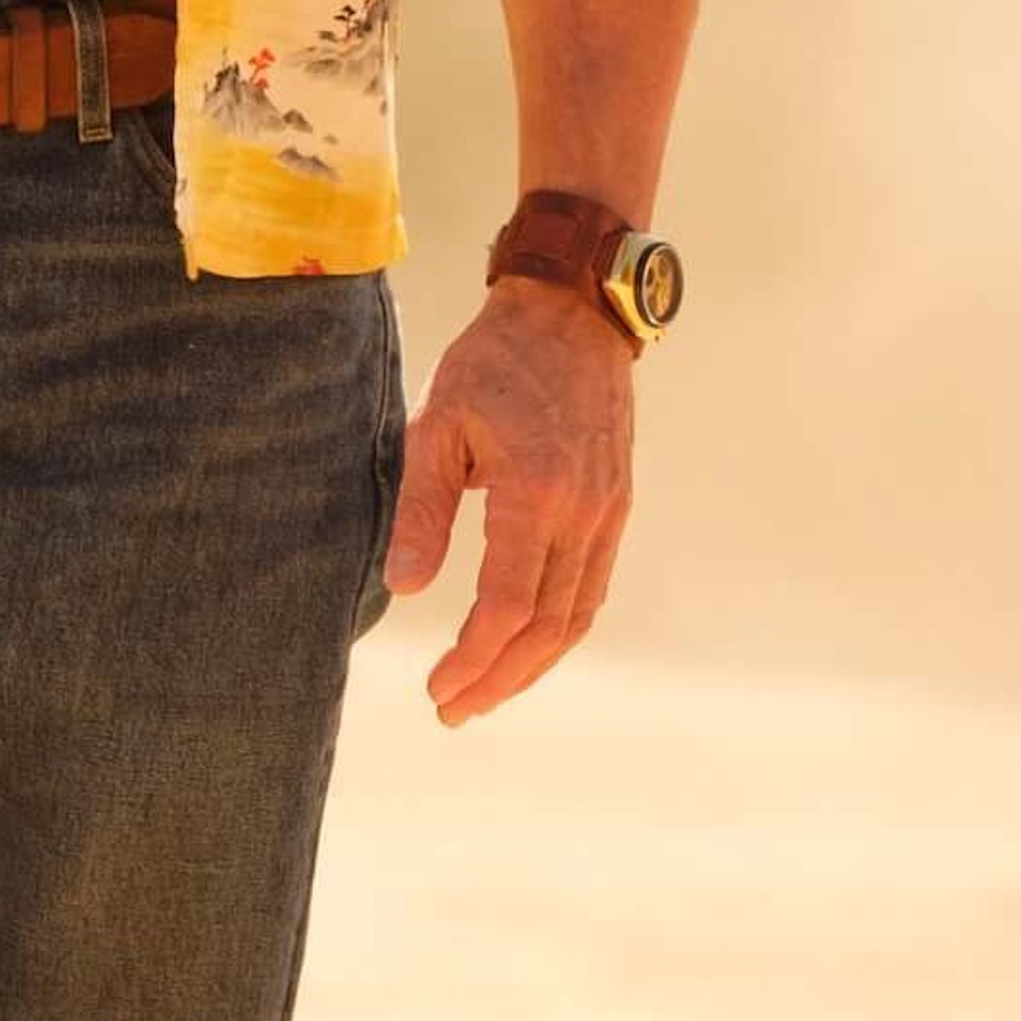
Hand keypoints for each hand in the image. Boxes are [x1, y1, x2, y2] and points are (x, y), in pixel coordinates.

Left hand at [384, 277, 637, 722]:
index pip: (508, 606)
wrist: (572, 311)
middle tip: (453, 709)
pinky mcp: (616, 507)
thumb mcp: (437, 424)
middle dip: (500, 679)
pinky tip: (526, 647)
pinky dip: (560, 630)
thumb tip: (404, 590)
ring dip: (533, 665)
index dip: (472, 658)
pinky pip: (592, 587)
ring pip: (579, 615)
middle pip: (548, 627)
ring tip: (486, 694)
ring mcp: (609, 512)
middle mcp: (584, 511)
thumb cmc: (494, 361)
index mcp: (535, 491)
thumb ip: (422, 509)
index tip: (437, 688)